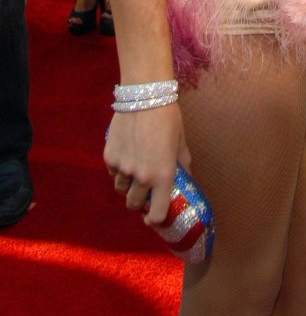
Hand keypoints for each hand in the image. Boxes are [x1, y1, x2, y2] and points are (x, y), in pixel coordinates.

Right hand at [105, 101, 190, 226]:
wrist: (144, 96)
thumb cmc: (167, 117)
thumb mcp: (180, 141)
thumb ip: (182, 163)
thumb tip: (187, 176)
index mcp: (163, 176)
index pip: (156, 214)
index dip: (155, 219)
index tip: (154, 215)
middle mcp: (141, 177)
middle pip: (134, 205)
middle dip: (138, 203)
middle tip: (143, 191)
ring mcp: (123, 168)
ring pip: (121, 189)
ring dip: (127, 185)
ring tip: (134, 169)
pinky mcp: (109, 157)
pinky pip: (112, 172)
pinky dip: (118, 169)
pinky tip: (126, 154)